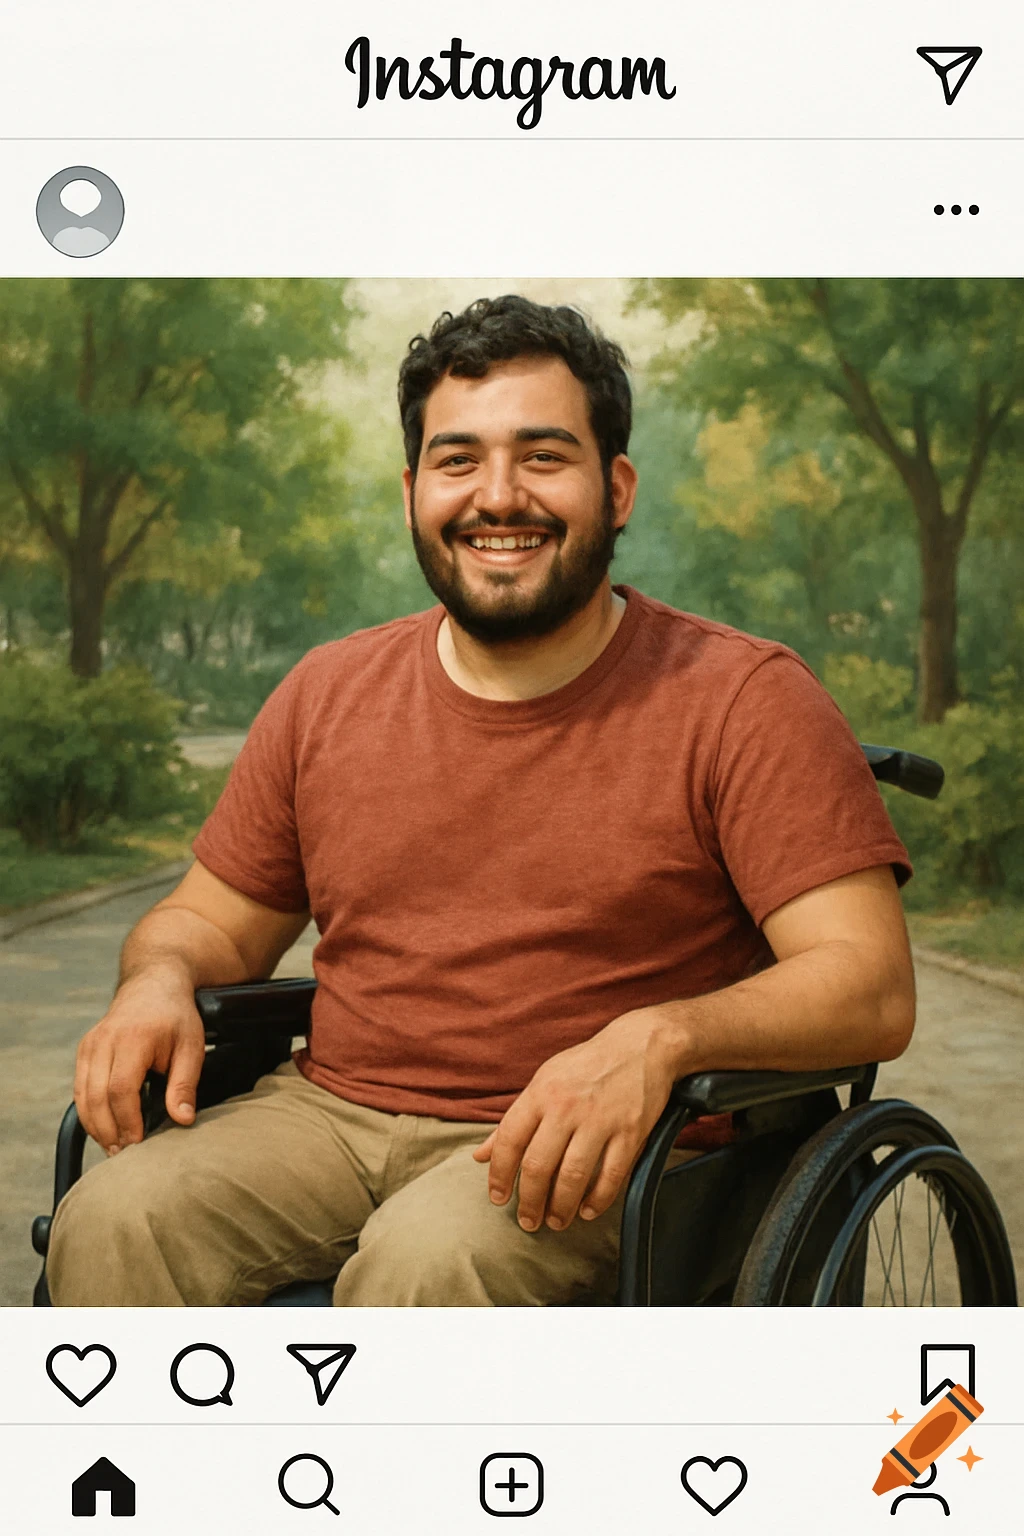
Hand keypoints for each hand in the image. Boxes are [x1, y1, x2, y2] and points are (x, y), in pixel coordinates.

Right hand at [73, 966, 205, 1154]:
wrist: (154, 984)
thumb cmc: (176, 1017)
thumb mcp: (192, 1047)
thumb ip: (185, 1084)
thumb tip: (182, 1119)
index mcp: (132, 1038)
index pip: (120, 1089)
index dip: (127, 1120)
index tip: (139, 1143)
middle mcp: (104, 1040)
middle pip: (95, 1096)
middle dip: (108, 1130)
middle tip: (124, 1154)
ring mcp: (90, 1044)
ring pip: (83, 1095)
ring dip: (96, 1125)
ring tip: (114, 1147)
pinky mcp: (85, 1050)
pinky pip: (80, 1088)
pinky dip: (89, 1112)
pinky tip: (105, 1128)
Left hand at [472, 1009, 675, 1232]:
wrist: (640, 1045)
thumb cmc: (587, 1065)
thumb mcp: (544, 1081)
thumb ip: (513, 1120)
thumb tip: (481, 1154)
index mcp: (541, 1093)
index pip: (509, 1140)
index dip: (499, 1174)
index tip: (498, 1198)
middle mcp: (567, 1107)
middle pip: (538, 1165)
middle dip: (529, 1201)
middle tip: (528, 1221)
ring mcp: (600, 1120)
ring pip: (573, 1176)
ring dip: (560, 1207)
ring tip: (555, 1221)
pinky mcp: (631, 1131)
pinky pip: (612, 1175)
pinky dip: (598, 1200)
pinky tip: (587, 1211)